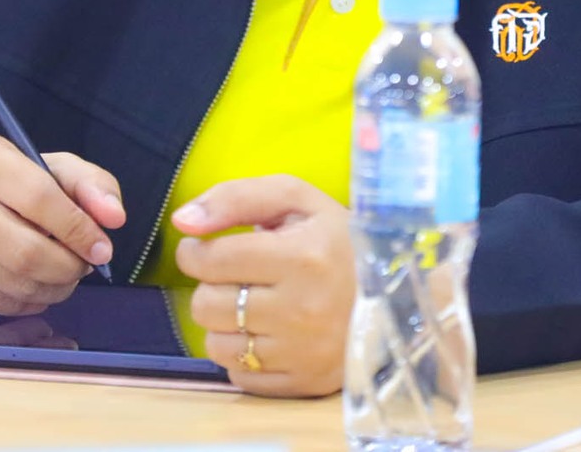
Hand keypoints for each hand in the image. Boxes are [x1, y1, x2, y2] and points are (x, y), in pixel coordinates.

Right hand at [0, 134, 125, 314]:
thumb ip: (90, 185)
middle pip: (26, 252)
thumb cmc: (4, 187)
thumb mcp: (48, 169)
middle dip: (68, 268)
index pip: (40, 198)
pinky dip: (28, 302)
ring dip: (52, 289)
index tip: (102, 248)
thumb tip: (115, 217)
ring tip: (64, 276)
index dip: (78, 229)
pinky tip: (35, 287)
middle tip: (83, 267)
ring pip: (13, 284)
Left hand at [173, 174, 352, 396]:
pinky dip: (243, 355)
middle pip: (207, 306)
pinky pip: (240, 375)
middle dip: (210, 286)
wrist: (398, 293)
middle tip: (234, 276)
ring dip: (223, 323)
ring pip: (217, 345)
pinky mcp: (305, 383)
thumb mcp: (297, 200)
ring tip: (249, 304)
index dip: (195, 252)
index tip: (202, 248)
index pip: (212, 260)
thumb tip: (182, 221)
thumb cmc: (339, 240)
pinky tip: (266, 332)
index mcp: (302, 256)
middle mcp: (301, 309)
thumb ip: (236, 198)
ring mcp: (304, 352)